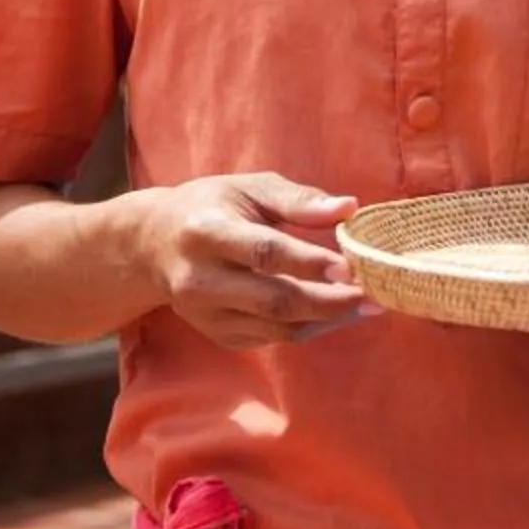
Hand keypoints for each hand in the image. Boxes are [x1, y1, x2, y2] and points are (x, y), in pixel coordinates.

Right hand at [138, 172, 372, 350]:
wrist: (155, 245)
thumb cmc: (214, 206)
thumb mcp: (250, 188)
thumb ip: (299, 200)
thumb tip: (349, 208)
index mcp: (206, 231)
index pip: (264, 253)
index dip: (310, 263)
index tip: (351, 267)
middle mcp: (199, 279)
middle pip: (273, 300)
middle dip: (329, 301)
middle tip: (372, 294)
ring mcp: (205, 313)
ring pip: (276, 327)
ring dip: (326, 319)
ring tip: (365, 304)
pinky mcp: (216, 334)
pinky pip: (271, 339)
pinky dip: (309, 328)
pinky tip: (336, 313)